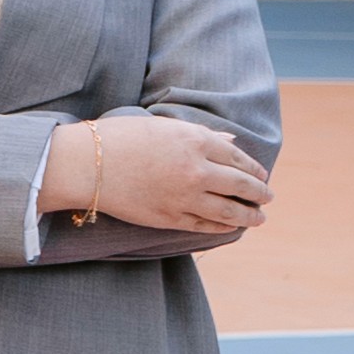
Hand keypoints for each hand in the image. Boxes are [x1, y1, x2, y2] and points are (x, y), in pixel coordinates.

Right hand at [48, 115, 269, 233]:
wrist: (85, 164)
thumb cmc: (120, 138)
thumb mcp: (163, 126)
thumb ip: (201, 135)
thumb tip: (231, 142)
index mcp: (195, 141)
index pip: (239, 157)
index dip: (254, 168)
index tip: (261, 174)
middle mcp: (196, 169)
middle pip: (242, 184)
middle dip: (260, 193)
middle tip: (268, 197)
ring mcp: (185, 196)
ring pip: (230, 210)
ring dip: (250, 215)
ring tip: (259, 218)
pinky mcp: (171, 217)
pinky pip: (206, 225)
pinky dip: (223, 227)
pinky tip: (231, 226)